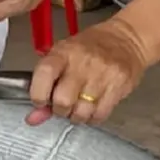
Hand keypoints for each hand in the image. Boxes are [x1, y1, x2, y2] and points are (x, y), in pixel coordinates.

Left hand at [26, 18, 150, 126]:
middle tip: (63, 105)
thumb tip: (32, 119)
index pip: (44, 74)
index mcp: (63, 52)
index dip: (38, 94)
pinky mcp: (119, 86)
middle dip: (59, 110)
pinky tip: (92, 108)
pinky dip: (92, 118)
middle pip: (63, 100)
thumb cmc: (89, 48)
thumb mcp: (63, 58)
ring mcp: (102, 75)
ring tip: (79, 106)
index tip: (40, 101)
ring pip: (82, 112)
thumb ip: (45, 87)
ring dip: (77, 116)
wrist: (127, 40)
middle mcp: (82, 63)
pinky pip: (100, 115)